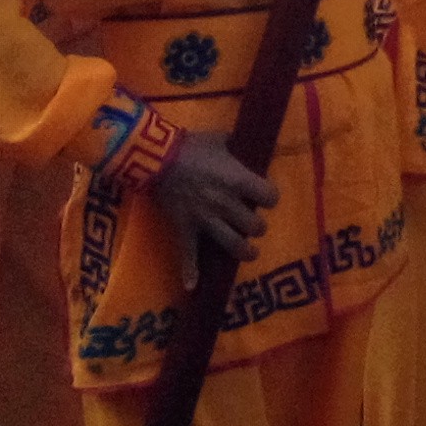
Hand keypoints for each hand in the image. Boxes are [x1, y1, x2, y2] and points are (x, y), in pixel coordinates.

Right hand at [149, 131, 275, 288]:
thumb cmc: (191, 146)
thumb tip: (246, 139)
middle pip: (255, 225)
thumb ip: (236, 144)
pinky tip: (191, 287)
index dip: (270, 197)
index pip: (269, 197)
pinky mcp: (185, 229)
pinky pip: (188, 255)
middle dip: (257, 225)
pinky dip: (189, 272)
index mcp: (239, 181)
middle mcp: (226, 204)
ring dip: (244, 250)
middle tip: (254, 223)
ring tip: (251, 252)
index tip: (266, 197)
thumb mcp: (220, 139)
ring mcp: (206, 220)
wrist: (155, 159)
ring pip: (233, 243)